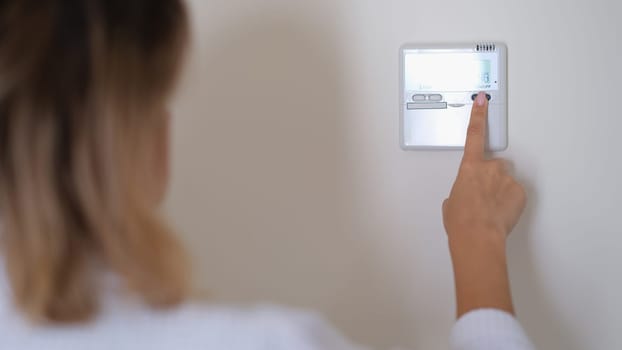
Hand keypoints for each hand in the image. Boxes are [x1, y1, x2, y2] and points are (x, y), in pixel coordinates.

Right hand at [443, 93, 526, 243]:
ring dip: (499, 190)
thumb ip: (459, 191)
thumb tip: (464, 196)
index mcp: (469, 167)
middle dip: (490, 177)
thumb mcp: (451, 203)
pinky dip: (509, 201)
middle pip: (493, 165)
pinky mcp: (519, 192)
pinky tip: (500, 212)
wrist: (478, 236)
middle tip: (482, 196)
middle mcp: (489, 168)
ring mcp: (506, 179)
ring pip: (504, 180)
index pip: (474, 133)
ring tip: (491, 208)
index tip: (482, 100)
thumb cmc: (461, 221)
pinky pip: (515, 193)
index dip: (479, 114)